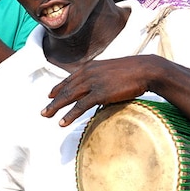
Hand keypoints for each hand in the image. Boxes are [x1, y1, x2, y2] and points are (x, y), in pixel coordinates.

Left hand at [42, 56, 156, 125]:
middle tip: (43, 111)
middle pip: (65, 89)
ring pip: (68, 97)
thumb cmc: (133, 71)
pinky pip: (80, 106)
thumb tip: (99, 87)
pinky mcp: (100, 93)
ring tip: (46, 116)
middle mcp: (87, 73)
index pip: (69, 79)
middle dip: (53, 101)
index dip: (58, 88)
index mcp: (90, 67)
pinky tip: (62, 122)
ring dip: (55, 107)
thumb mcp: (111, 69)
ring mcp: (93, 83)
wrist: (146, 69)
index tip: (50, 95)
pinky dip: (70, 115)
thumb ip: (101, 76)